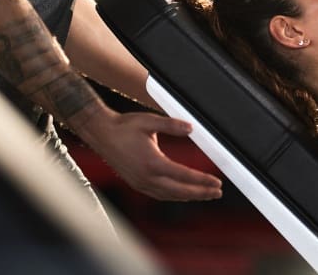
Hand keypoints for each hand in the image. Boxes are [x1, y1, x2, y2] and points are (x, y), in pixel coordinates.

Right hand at [85, 109, 222, 200]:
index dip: (202, 180)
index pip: (184, 175)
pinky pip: (160, 195)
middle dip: (200, 193)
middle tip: (217, 192)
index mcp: (152, 163)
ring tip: (205, 194)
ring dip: (189, 197)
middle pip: (179, 191)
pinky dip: (175, 196)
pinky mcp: (136, 184)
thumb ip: (172, 125)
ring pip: (170, 196)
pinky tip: (183, 193)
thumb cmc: (123, 127)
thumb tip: (191, 128)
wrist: (100, 133)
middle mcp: (146, 177)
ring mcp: (140, 183)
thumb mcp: (149, 121)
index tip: (216, 182)